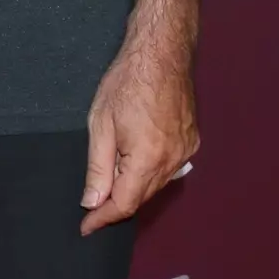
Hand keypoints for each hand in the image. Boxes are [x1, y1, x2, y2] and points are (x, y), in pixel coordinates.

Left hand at [81, 20, 199, 233]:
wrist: (162, 52)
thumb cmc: (127, 81)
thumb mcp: (100, 124)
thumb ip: (98, 167)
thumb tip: (92, 201)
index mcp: (148, 158)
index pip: (124, 204)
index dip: (103, 218)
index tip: (86, 227)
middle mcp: (173, 160)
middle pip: (141, 197)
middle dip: (116, 204)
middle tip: (92, 205)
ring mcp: (186, 151)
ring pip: (156, 184)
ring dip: (133, 187)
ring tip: (110, 179)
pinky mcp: (192, 141)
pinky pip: (169, 168)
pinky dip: (149, 172)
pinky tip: (134, 161)